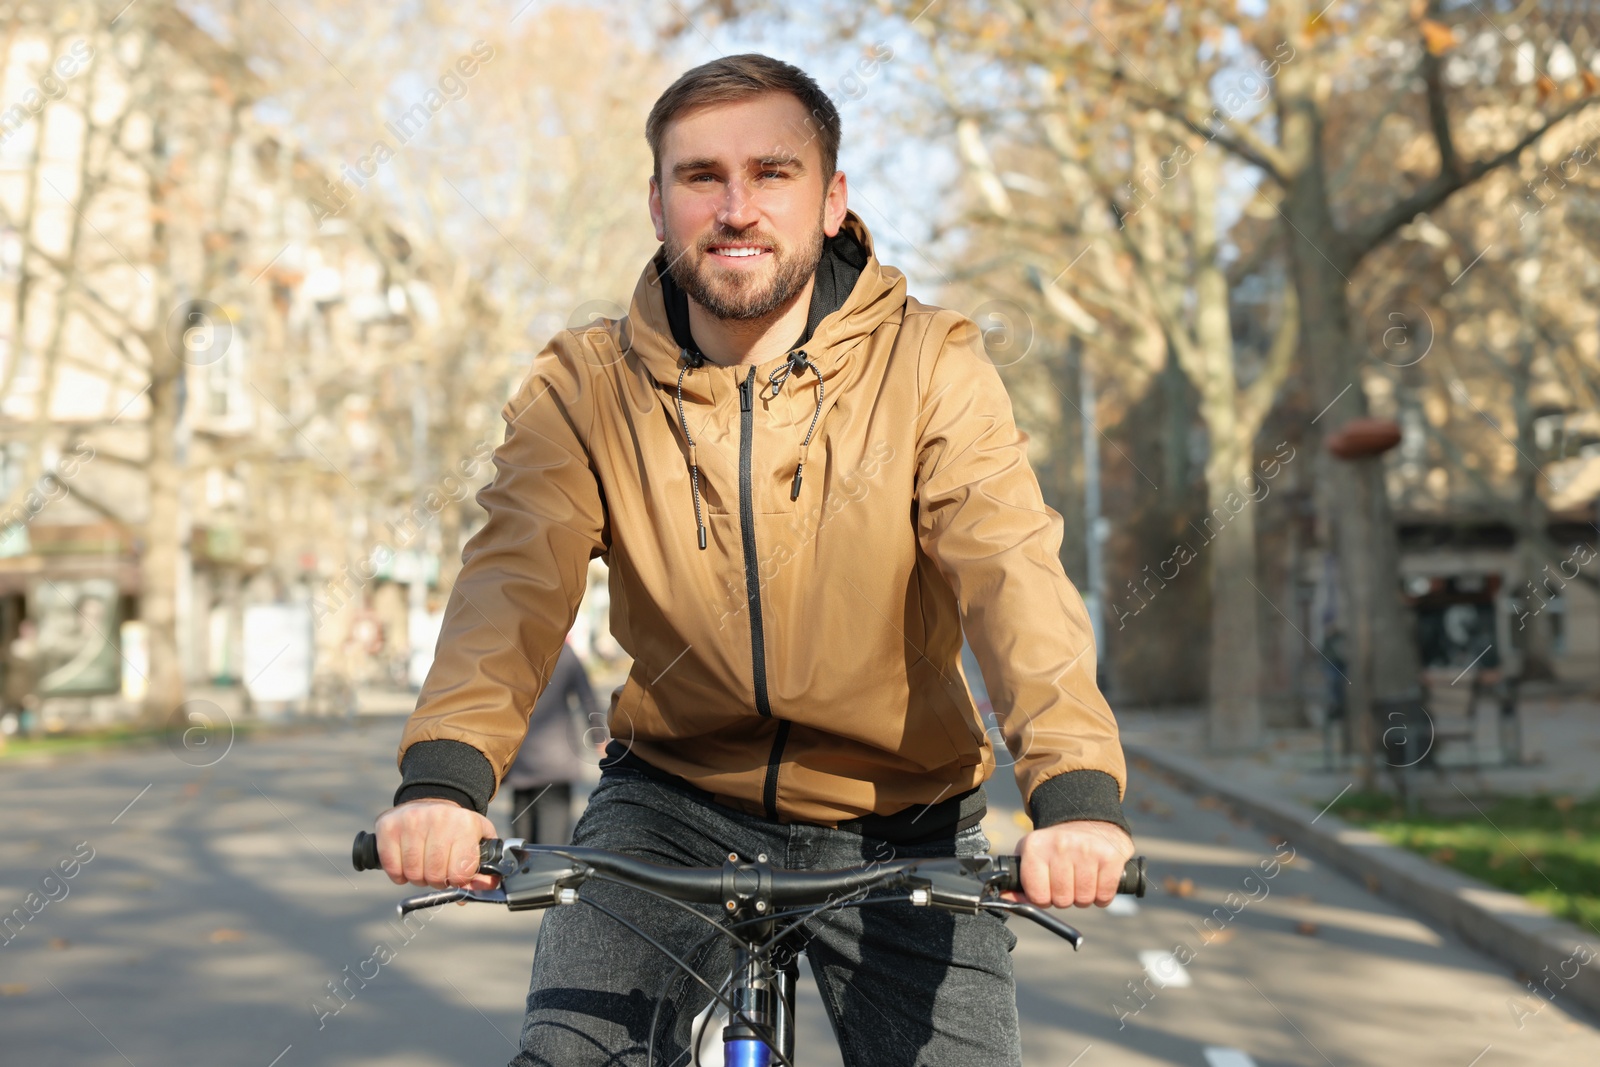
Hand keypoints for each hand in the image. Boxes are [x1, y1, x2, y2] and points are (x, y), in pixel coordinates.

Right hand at [375, 799, 500, 891]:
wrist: (433, 800)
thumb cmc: (457, 827)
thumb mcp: (480, 841)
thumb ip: (486, 868)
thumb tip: (484, 887)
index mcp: (465, 823)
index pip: (460, 873)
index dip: (458, 880)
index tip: (456, 874)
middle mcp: (438, 818)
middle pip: (434, 875)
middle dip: (437, 881)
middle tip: (438, 871)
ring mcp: (411, 820)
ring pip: (412, 873)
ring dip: (418, 878)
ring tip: (424, 865)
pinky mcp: (388, 825)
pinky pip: (391, 867)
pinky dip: (398, 874)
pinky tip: (406, 864)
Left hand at [1009, 820, 1133, 907]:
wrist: (1089, 821)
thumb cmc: (1057, 846)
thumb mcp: (1032, 855)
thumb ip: (1019, 881)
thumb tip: (1006, 900)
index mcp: (1035, 846)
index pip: (1037, 896)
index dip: (1043, 898)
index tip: (1047, 888)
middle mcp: (1060, 845)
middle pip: (1062, 900)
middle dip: (1065, 897)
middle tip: (1068, 881)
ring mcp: (1086, 849)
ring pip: (1084, 900)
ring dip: (1085, 896)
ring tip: (1083, 878)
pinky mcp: (1110, 856)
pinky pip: (1105, 896)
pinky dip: (1103, 895)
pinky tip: (1098, 879)